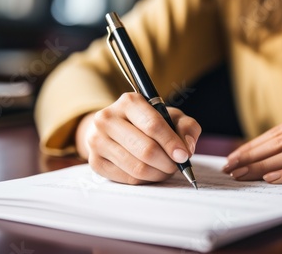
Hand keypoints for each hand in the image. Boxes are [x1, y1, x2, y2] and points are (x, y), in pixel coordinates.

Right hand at [76, 93, 200, 184]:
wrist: (114, 129)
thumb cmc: (148, 122)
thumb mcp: (170, 117)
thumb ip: (186, 127)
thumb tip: (186, 148)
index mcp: (129, 102)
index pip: (153, 125)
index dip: (171, 143)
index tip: (183, 156)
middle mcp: (108, 118)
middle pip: (145, 149)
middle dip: (167, 162)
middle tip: (176, 166)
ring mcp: (97, 140)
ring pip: (137, 167)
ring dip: (158, 173)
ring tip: (165, 170)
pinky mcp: (95, 161)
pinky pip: (127, 178)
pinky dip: (145, 180)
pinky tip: (150, 173)